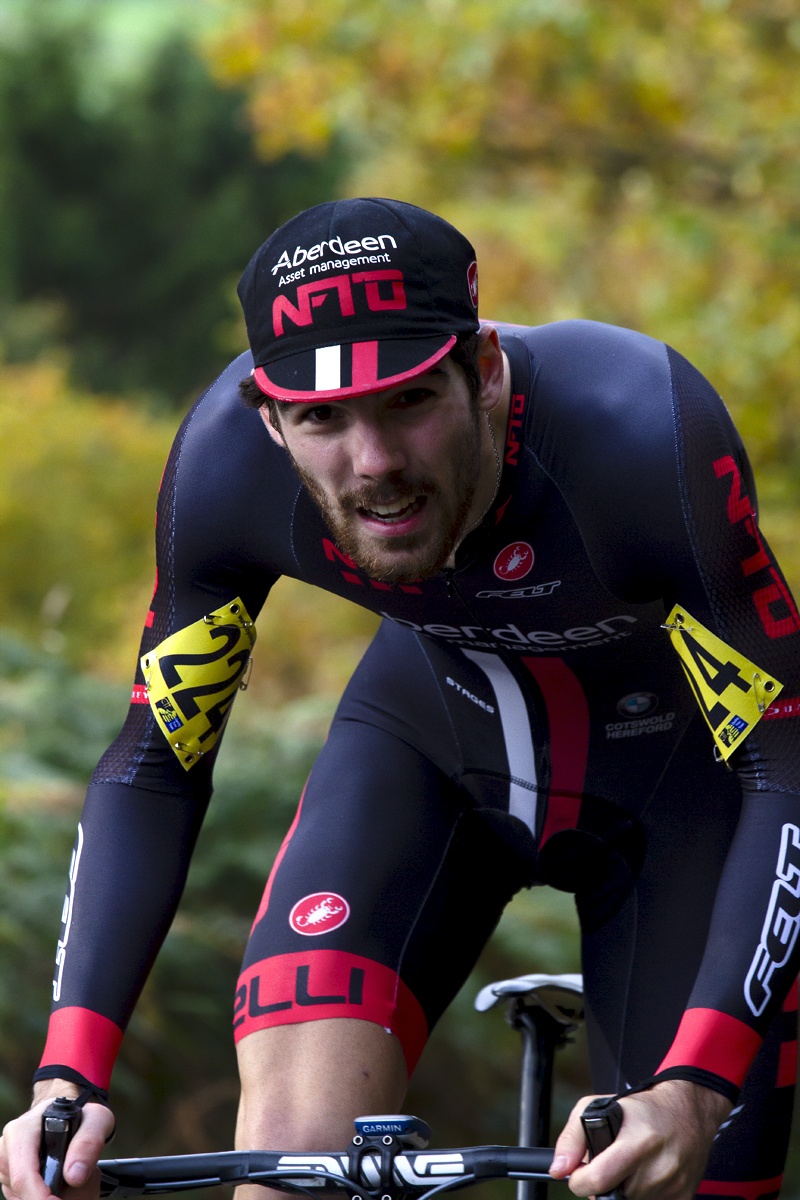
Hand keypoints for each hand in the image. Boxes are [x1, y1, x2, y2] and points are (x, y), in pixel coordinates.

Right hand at [0, 1081, 113, 1199]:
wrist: (67, 1117)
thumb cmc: (80, 1116)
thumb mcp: (96, 1119)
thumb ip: (89, 1141)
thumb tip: (74, 1176)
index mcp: (21, 1132)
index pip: (23, 1175)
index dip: (41, 1196)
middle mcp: (7, 1151)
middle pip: (23, 1191)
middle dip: (49, 1197)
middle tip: (76, 1188)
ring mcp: (7, 1168)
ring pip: (24, 1197)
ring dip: (50, 1195)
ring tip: (71, 1178)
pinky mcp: (11, 1181)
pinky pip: (26, 1197)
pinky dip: (45, 1195)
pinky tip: (60, 1184)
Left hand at [549, 1080, 731, 1199]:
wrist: (688, 1113)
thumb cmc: (643, 1110)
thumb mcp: (599, 1106)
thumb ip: (572, 1138)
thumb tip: (558, 1170)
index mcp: (638, 1141)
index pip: (599, 1179)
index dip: (580, 1182)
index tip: (578, 1176)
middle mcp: (659, 1166)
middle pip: (614, 1196)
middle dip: (603, 1186)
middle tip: (609, 1167)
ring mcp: (673, 1185)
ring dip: (623, 1191)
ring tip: (630, 1168)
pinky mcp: (684, 1197)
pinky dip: (642, 1195)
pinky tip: (645, 1177)